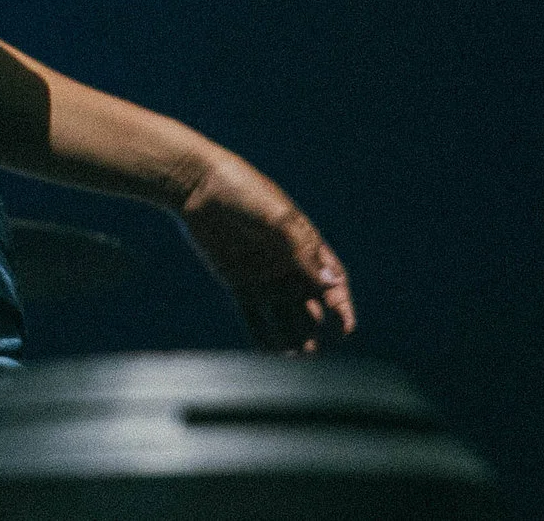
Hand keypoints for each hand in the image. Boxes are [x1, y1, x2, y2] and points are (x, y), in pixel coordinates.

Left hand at [175, 151, 356, 353]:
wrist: (198, 186)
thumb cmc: (243, 192)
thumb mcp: (277, 218)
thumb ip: (303, 253)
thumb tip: (333, 284)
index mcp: (305, 245)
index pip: (332, 282)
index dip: (341, 306)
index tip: (346, 328)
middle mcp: (288, 264)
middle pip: (311, 305)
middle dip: (315, 329)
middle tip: (313, 348)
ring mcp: (263, 275)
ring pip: (284, 316)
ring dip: (292, 337)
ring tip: (295, 357)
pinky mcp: (238, 282)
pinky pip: (254, 316)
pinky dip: (262, 336)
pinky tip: (269, 354)